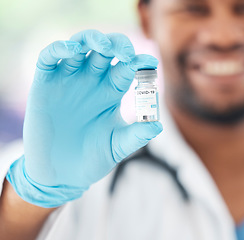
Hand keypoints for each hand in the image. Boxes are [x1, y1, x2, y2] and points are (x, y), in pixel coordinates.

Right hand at [6, 30, 162, 207]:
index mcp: (111, 92)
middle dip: (118, 46)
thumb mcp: (117, 146)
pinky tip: (72, 50)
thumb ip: (137, 135)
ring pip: (79, 47)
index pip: (127, 68)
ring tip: (104, 46)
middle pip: (106, 51)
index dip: (139, 62)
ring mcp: (68, 80)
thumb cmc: (92, 159)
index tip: (151, 64)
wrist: (61, 176)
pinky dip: (59, 49)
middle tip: (127, 54)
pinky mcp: (45, 84)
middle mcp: (92, 81)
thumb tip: (158, 124)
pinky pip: (50, 58)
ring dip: (92, 40)